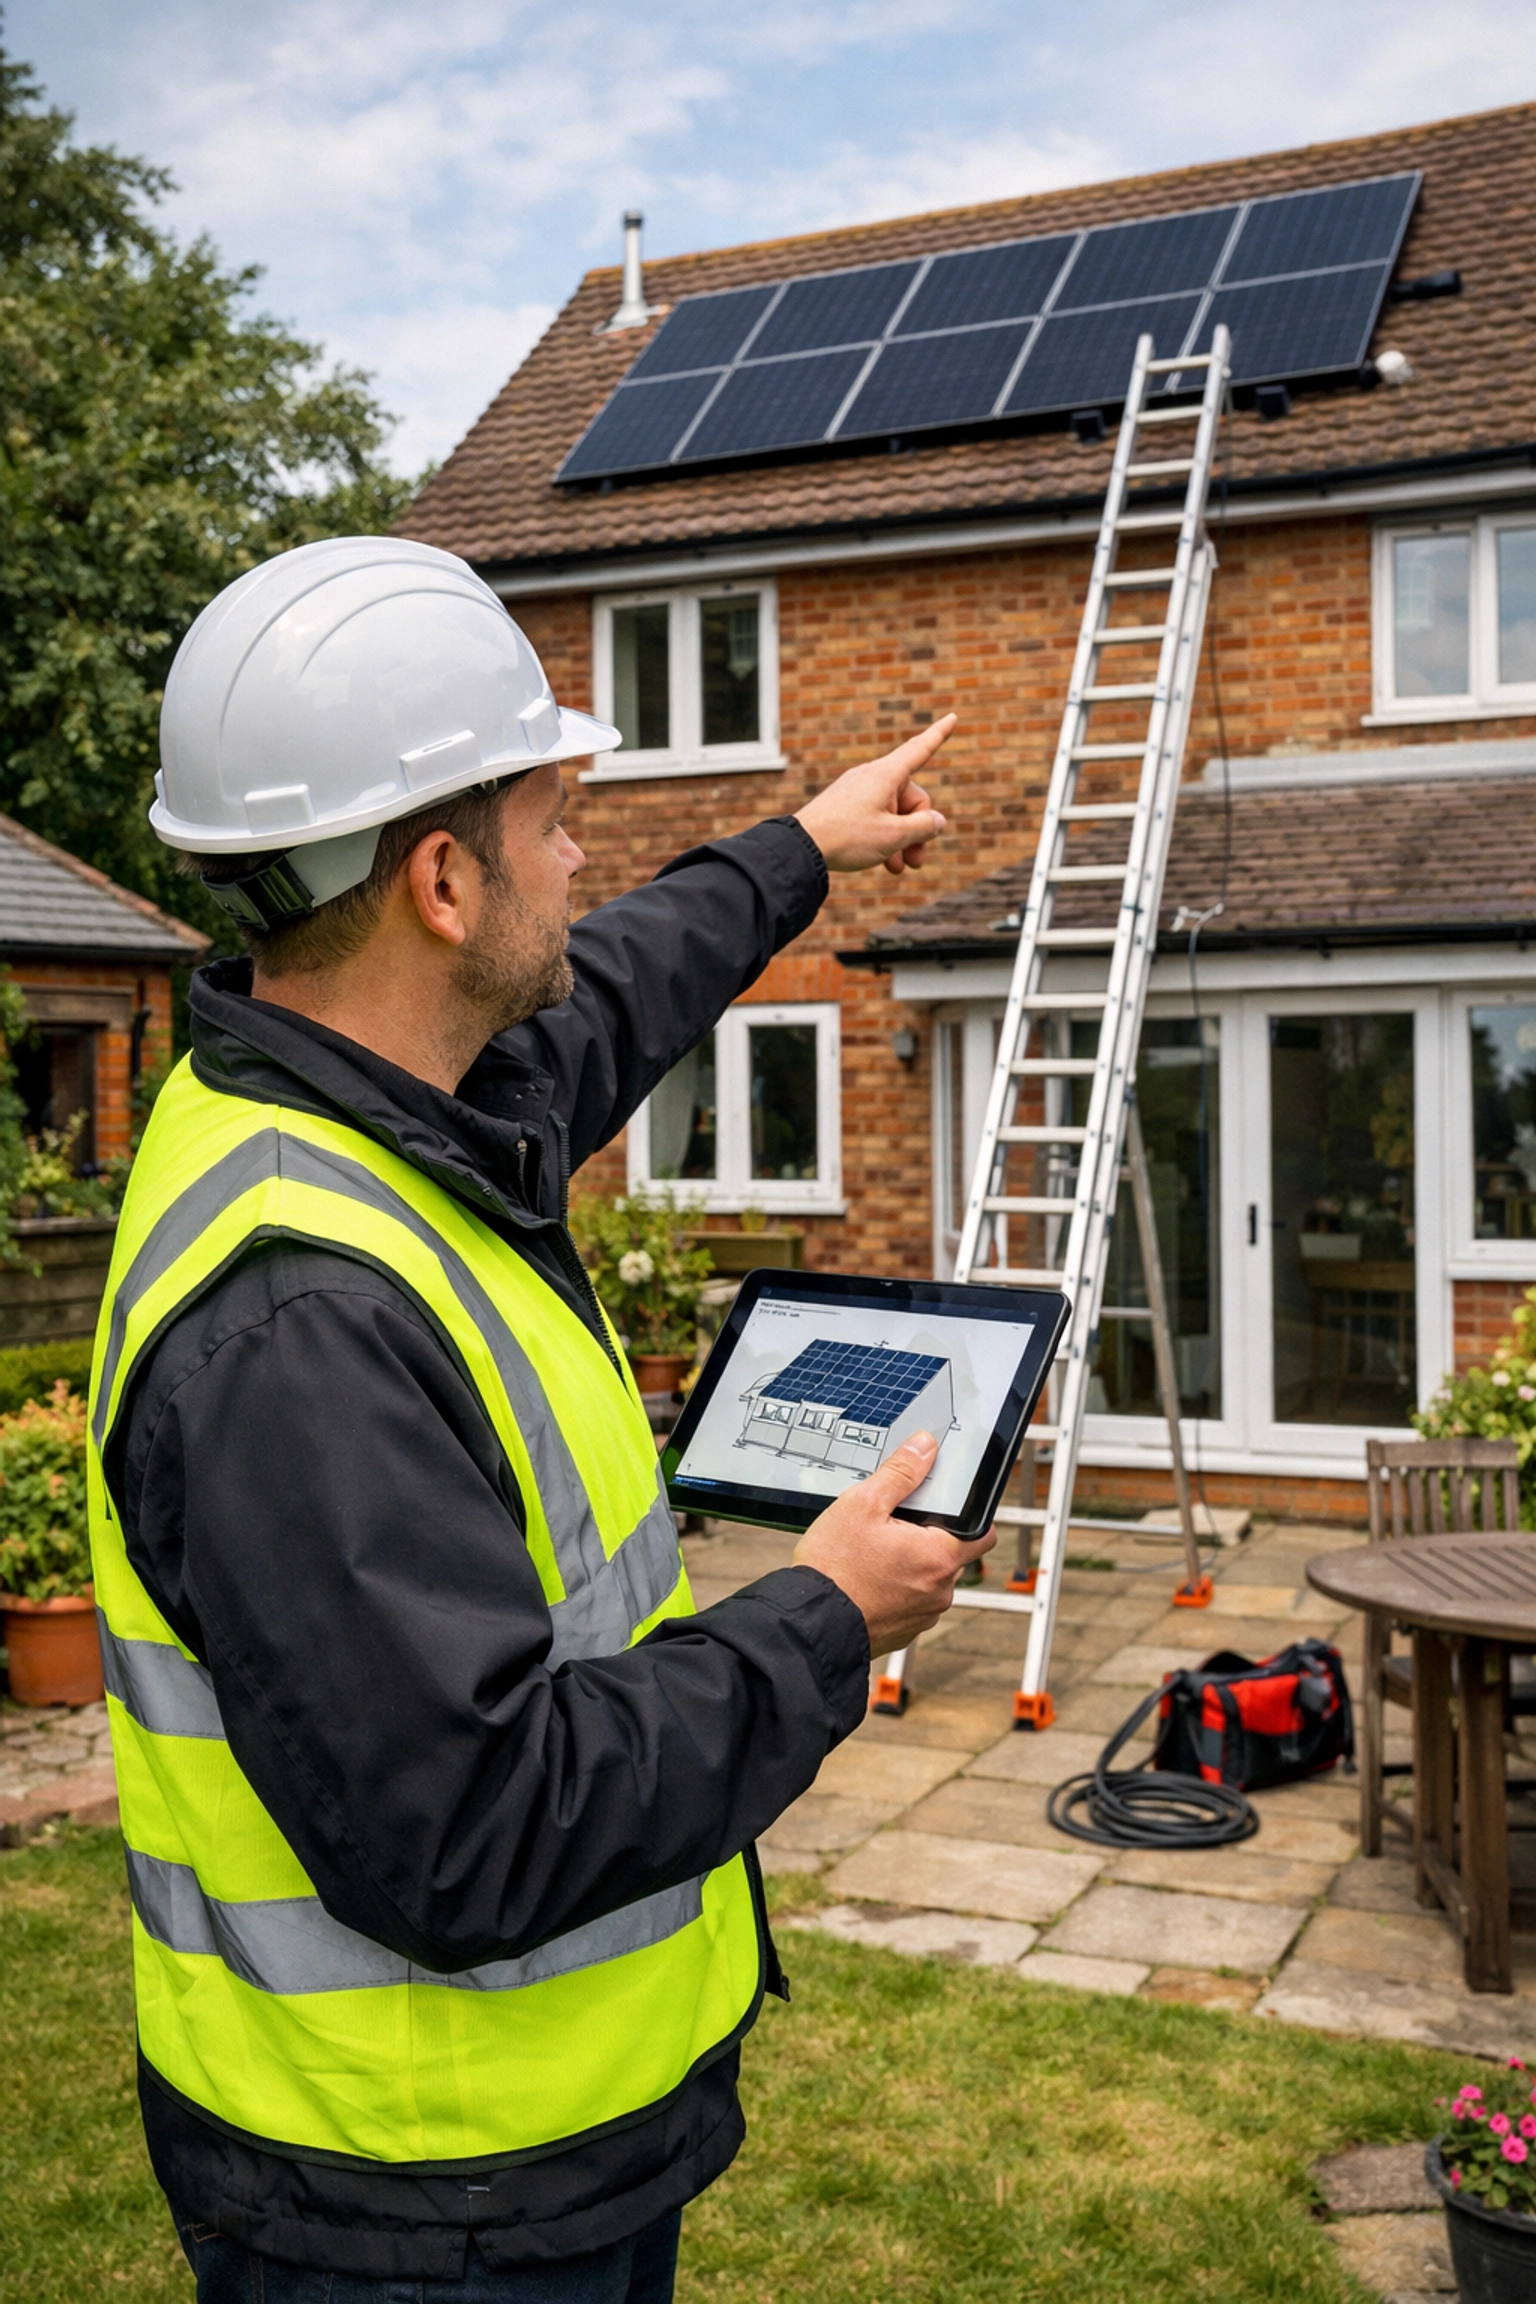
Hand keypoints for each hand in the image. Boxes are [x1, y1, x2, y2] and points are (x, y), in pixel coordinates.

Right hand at [793, 1431, 994, 1654]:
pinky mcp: (904, 1630)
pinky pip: (910, 1602)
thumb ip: (900, 1472)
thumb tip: (924, 1448)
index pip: (984, 1533)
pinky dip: (896, 1589)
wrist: (811, 1622)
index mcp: (939, 1556)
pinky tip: (868, 1578)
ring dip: (912, 1565)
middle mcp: (939, 1590)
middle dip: (929, 1538)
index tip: (948, 1508)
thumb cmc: (834, 1570)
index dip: (969, 1515)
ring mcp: (923, 1614)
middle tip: (895, 1526)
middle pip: (952, 1554)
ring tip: (875, 1554)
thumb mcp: (863, 1503)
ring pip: (929, 1579)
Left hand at [795, 716, 953, 874]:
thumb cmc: (847, 837)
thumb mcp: (894, 835)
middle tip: (916, 861)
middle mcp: (872, 777)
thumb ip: (923, 827)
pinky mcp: (846, 806)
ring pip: (894, 813)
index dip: (939, 735)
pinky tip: (885, 862)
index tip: (954, 717)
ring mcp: (858, 791)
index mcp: (886, 774)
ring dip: (901, 840)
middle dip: (918, 831)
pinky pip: (875, 818)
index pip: (920, 750)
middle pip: (911, 799)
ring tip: (899, 867)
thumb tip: (937, 821)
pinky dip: (884, 837)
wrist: (801, 847)